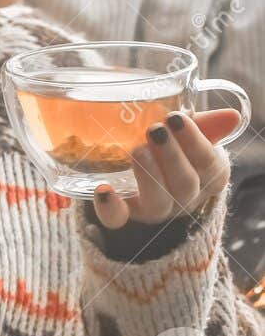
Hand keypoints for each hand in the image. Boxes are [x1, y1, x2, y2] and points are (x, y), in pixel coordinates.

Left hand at [92, 108, 237, 229]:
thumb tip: (232, 116)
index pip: (209, 163)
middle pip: (185, 184)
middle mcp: (184, 199)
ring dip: (148, 176)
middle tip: (155, 130)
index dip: (194, 142)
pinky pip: (117, 220)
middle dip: (171, 156)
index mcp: (208, 177)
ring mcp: (155, 209)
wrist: (151, 180)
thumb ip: (207, 126)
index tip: (177, 118)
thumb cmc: (178, 151)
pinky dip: (110, 207)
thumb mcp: (193, 137)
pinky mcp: (125, 215)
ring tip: (137, 150)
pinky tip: (103, 190)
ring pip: (158, 203)